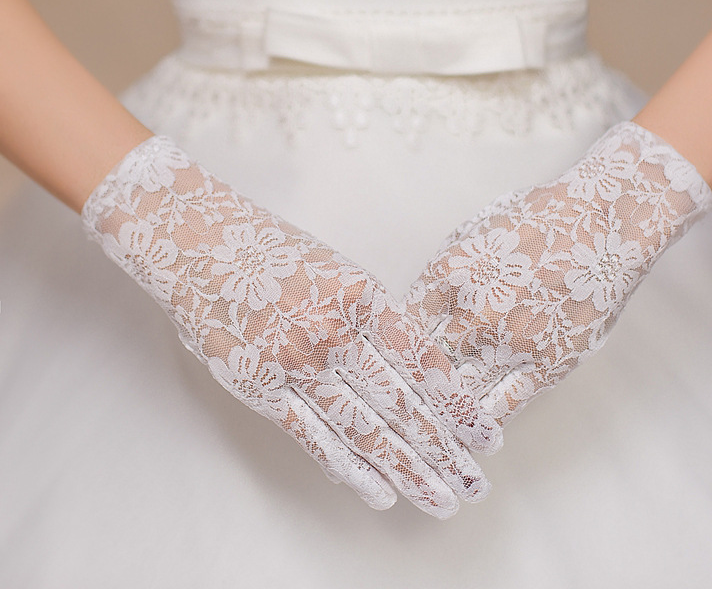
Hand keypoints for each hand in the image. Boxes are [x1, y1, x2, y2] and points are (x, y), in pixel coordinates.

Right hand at [81, 135, 501, 517]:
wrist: (197, 240)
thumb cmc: (272, 251)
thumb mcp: (337, 269)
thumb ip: (372, 316)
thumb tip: (415, 364)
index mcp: (364, 295)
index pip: (425, 361)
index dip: (459, 405)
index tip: (485, 436)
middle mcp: (336, 330)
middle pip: (403, 403)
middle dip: (445, 450)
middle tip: (476, 485)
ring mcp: (296, 360)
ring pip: (366, 428)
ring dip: (409, 470)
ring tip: (443, 500)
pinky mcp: (258, 385)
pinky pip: (313, 437)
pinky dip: (350, 470)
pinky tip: (381, 494)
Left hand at [402, 120, 711, 426]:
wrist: (603, 221)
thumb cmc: (535, 221)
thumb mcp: (470, 236)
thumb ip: (438, 278)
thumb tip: (408, 313)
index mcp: (446, 276)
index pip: (397, 330)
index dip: (381, 357)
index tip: (373, 378)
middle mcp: (472, 312)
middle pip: (421, 368)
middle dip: (401, 394)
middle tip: (386, 421)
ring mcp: (510, 340)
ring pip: (458, 396)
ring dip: (437, 422)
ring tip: (421, 444)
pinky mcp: (547, 363)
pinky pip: (503, 406)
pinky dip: (480, 428)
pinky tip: (469, 440)